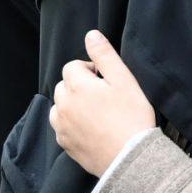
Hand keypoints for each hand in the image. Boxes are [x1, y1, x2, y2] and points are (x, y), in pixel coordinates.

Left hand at [49, 29, 154, 177]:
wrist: (130, 157)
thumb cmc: (131, 117)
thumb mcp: (124, 81)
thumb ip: (105, 56)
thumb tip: (91, 35)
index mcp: (78, 86)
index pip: (72, 67)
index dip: (90, 69)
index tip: (106, 80)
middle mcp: (64, 105)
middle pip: (64, 85)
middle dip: (79, 85)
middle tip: (104, 96)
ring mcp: (62, 126)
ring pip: (60, 106)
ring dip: (72, 104)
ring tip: (96, 112)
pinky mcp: (64, 144)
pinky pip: (62, 126)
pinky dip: (71, 123)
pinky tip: (91, 128)